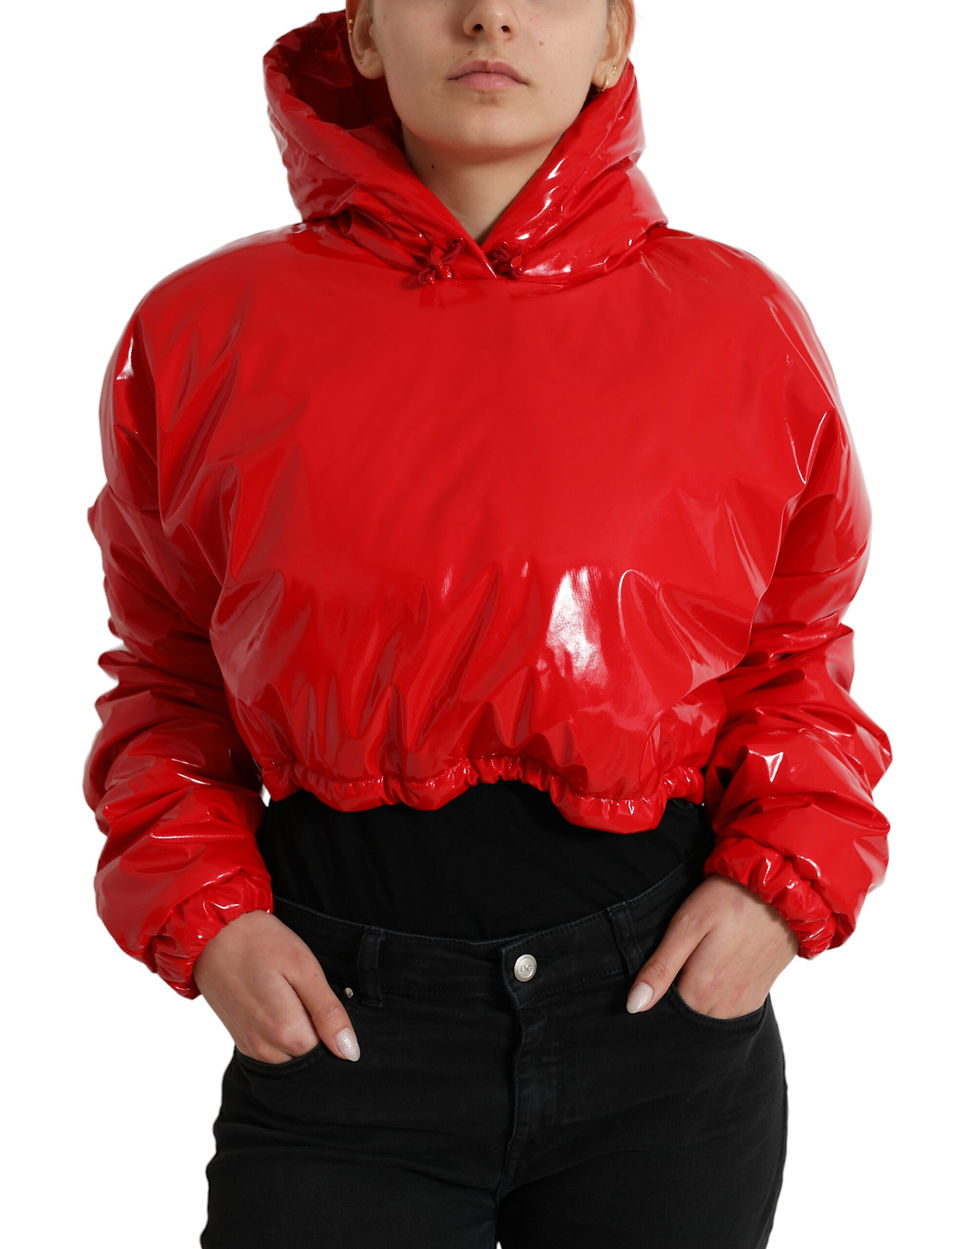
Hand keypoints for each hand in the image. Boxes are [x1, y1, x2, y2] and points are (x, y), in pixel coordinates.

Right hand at [192, 910, 360, 1062]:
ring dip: (299, 1030)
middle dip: (317, 1029)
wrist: (213, 935)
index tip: (320, 995)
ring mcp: (251, 1049)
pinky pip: (274, 1050)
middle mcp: (266, 1050)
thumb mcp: (304, 969)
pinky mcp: (242, 1042)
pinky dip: (282, 1032)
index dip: (333, 1022)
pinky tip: (277, 1002)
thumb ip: (328, 1012)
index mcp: (287, 1033)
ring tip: (288, 994)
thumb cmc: (261, 944)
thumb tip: (350, 1052)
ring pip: (293, 1054)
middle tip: (304, 991)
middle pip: (310, 1054)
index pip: (331, 1048)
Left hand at [626, 875, 798, 1017]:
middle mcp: (724, 1008)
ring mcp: (743, 1005)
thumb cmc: (730, 900)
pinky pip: (726, 1007)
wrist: (782, 891)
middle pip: (685, 1011)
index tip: (663, 959)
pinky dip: (717, 992)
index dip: (655, 984)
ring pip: (705, 1011)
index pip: (663, 1006)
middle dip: (676, 988)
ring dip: (697, 991)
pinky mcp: (757, 997)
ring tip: (702, 955)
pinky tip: (718, 963)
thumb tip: (634, 1005)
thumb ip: (661, 967)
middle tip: (685, 951)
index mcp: (701, 992)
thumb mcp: (687, 925)